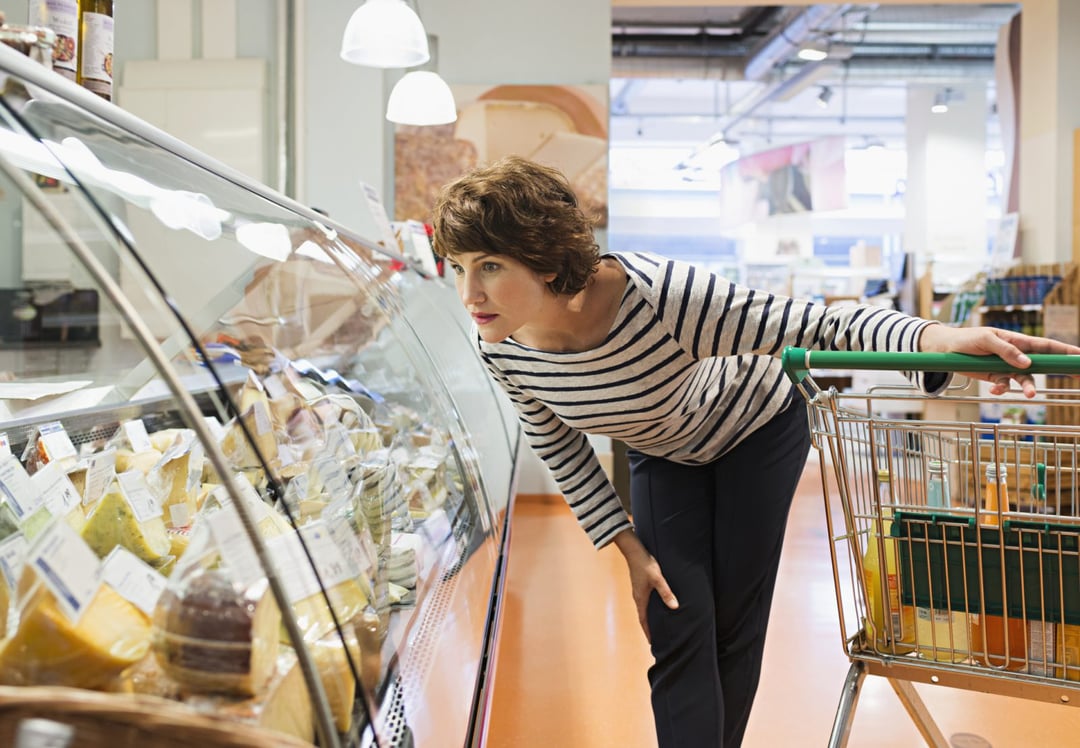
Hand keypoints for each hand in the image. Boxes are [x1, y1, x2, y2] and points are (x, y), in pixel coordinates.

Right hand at [613, 529, 677, 643]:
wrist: (634, 550)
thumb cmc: (645, 564)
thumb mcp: (658, 579)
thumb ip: (666, 592)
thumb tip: (674, 607)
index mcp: (640, 598)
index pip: (643, 620)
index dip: (648, 632)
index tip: (652, 643)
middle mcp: (638, 597)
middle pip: (643, 616)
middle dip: (650, 627)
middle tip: (657, 637)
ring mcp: (638, 591)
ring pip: (645, 608)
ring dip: (650, 617)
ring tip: (659, 624)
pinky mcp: (640, 585)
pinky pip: (646, 601)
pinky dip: (651, 608)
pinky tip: (658, 606)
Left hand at [918, 324, 1079, 396]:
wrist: (946, 349)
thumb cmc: (968, 338)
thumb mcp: (986, 339)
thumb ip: (1006, 350)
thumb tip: (1026, 363)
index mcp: (1017, 340)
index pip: (1045, 345)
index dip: (1064, 350)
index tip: (1079, 356)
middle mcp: (1015, 354)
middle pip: (1041, 364)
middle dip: (1057, 370)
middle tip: (1075, 377)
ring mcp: (1006, 367)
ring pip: (1023, 379)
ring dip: (1028, 387)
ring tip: (1030, 395)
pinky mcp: (994, 376)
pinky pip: (1003, 385)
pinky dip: (1001, 388)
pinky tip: (994, 389)